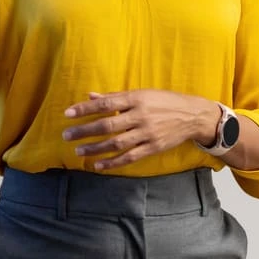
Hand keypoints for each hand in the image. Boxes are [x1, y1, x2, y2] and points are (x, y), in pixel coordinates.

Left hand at [62, 90, 220, 170]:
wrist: (192, 116)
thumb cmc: (163, 101)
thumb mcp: (141, 93)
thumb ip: (115, 96)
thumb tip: (91, 96)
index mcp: (136, 99)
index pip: (105, 104)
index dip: (85, 109)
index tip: (68, 114)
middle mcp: (140, 116)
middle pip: (107, 125)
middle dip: (85, 131)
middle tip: (67, 135)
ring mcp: (147, 133)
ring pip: (116, 143)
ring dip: (95, 148)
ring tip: (78, 151)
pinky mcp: (153, 148)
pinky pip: (129, 157)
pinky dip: (112, 162)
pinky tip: (98, 165)